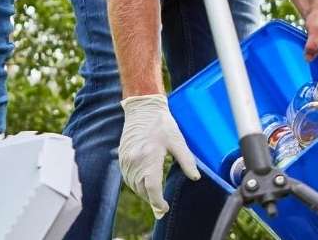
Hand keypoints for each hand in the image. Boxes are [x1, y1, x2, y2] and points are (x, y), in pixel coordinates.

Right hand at [118, 94, 199, 218]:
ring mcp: (127, 159)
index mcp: (150, 156)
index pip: (152, 187)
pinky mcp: (123, 157)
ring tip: (154, 197)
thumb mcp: (178, 141)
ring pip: (133, 185)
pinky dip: (135, 185)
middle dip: (151, 199)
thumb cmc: (163, 123)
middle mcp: (135, 160)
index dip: (157, 201)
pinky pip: (127, 178)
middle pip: (142, 189)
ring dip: (143, 194)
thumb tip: (195, 177)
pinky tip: (144, 185)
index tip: (164, 208)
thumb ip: (187, 161)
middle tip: (161, 206)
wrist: (143, 109)